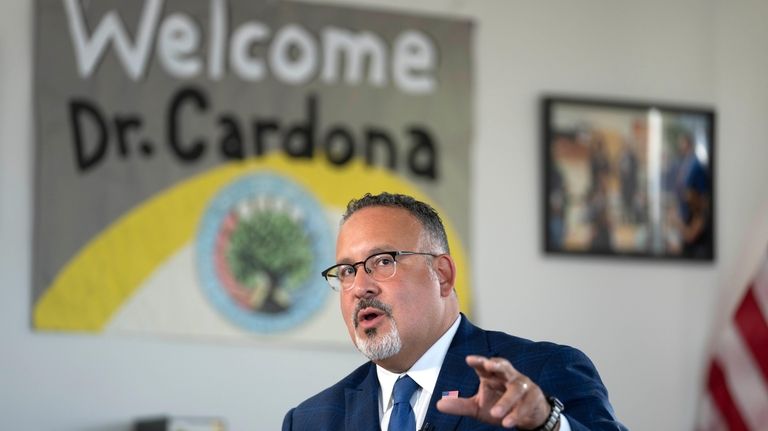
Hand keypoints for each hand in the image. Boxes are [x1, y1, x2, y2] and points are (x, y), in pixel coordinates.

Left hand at [436, 355, 554, 429]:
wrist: (528, 416)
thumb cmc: (500, 406)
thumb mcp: (478, 407)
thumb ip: (460, 405)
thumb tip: (439, 404)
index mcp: (492, 376)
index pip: (484, 366)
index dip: (478, 362)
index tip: (469, 360)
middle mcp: (508, 376)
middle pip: (504, 366)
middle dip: (497, 364)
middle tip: (488, 365)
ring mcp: (522, 386)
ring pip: (516, 389)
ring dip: (506, 401)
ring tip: (495, 415)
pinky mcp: (533, 398)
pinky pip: (525, 405)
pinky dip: (516, 414)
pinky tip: (507, 422)